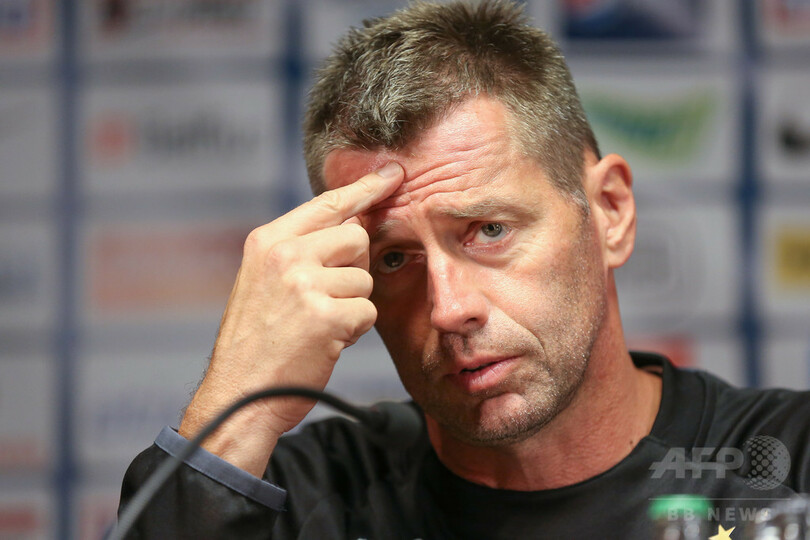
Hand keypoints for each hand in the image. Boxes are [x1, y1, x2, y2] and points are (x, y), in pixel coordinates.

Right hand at [179, 162, 403, 475]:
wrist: (239, 396)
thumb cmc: (257, 342)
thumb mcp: (263, 282)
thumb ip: (300, 250)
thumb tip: (355, 226)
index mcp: (268, 241)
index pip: (328, 204)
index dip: (365, 188)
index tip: (392, 174)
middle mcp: (285, 254)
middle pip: (357, 237)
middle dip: (354, 269)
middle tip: (329, 298)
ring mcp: (304, 283)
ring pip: (364, 278)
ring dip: (351, 305)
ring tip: (318, 325)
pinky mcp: (325, 315)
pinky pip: (367, 312)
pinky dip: (354, 331)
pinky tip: (324, 341)